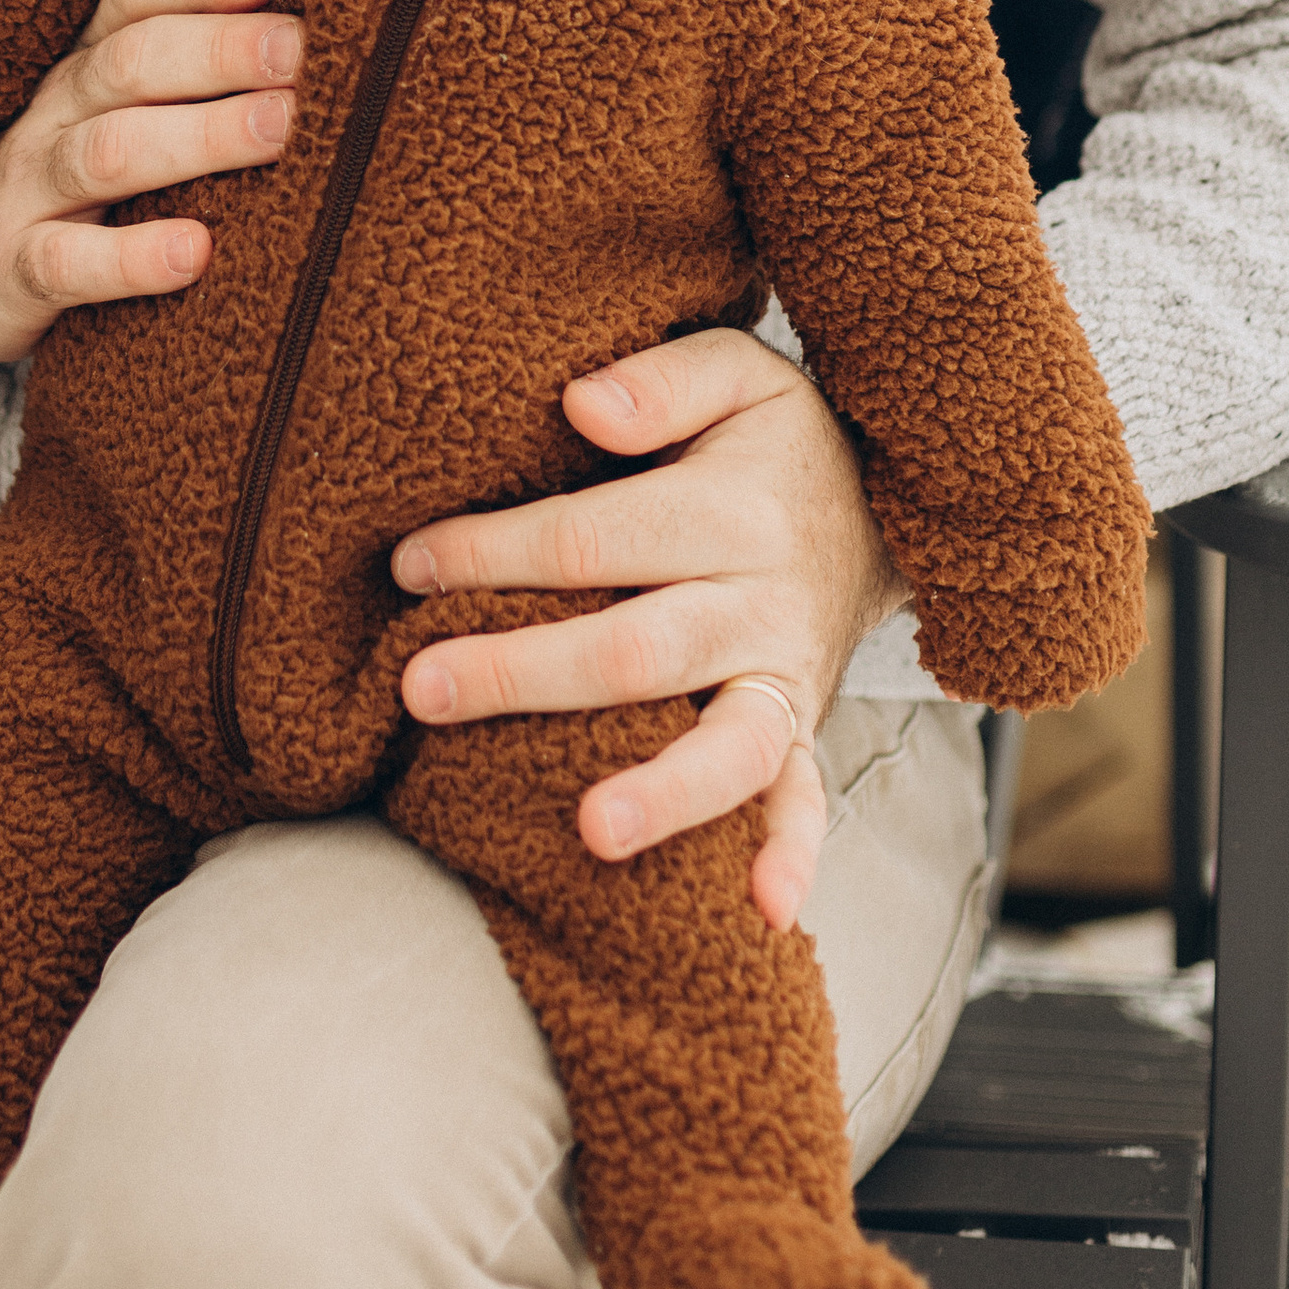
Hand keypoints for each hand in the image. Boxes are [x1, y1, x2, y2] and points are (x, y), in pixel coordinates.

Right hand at [0, 0, 302, 368]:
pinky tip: (196, 251)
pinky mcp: (17, 269)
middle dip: (219, 48)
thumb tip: (321, 29)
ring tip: (275, 128)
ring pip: (109, 150)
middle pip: (132, 60)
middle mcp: (53, 108)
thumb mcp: (116, 110)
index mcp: (85, 59)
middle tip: (298, 48)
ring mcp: (27, 188)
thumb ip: (192, 71)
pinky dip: (132, 259)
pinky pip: (70, 261)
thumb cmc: (67, 180)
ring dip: (197, 135)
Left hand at [391, 331, 904, 928]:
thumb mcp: (735, 372)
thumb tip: (582, 406)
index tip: (408, 565)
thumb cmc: (770, 439)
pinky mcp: (800, 727)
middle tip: (421, 691)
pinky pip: (804, 798)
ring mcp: (783, 676)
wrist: (880, 507)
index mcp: (732, 510)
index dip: (495, 552)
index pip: (594, 538)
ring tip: (589, 830)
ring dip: (659, 793)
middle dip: (524, 672)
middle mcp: (760, 602)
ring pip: (728, 744)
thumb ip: (660, 380)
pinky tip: (764, 916)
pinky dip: (791, 855)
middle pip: (636, 648)